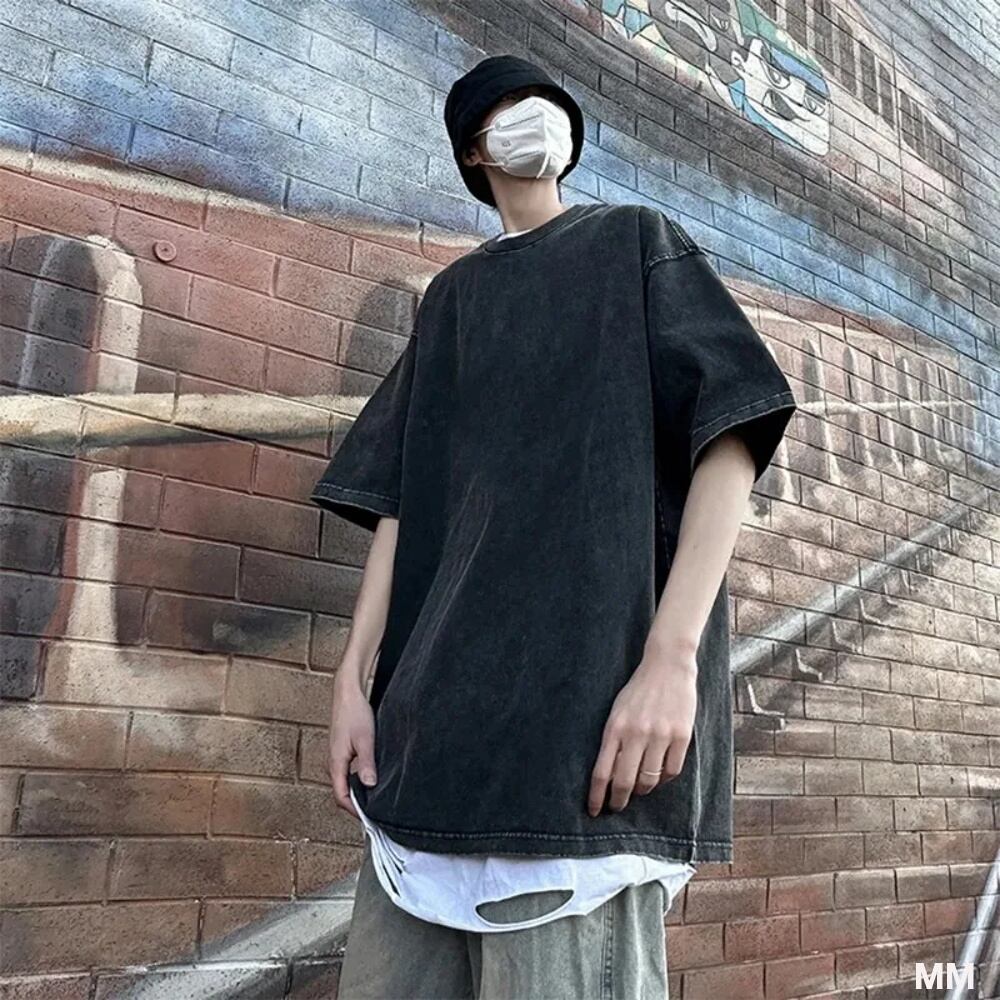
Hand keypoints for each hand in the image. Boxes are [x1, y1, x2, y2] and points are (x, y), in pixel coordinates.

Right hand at [328, 678, 377, 819]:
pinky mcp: (342, 751)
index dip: (354, 810)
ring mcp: (337, 757)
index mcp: (335, 763)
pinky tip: (370, 778)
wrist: (348, 693)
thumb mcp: (365, 740)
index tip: (369, 818)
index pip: (340, 797)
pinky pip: (347, 773)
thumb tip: (370, 785)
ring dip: (357, 792)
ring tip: (374, 798)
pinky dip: (357, 780)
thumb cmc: (354, 713)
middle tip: (374, 812)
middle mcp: (333, 763)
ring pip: (345, 782)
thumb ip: (367, 763)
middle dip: (356, 805)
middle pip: (341, 792)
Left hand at [587, 649, 696, 816]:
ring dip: (642, 790)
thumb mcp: (617, 712)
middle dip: (618, 800)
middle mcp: (636, 733)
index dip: (597, 796)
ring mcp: (660, 735)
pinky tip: (659, 776)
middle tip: (616, 807)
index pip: (601, 771)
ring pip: (649, 780)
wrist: (668, 666)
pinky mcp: (682, 735)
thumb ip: (613, 740)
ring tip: (639, 789)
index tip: (593, 810)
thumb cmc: (638, 691)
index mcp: (615, 727)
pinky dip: (664, 779)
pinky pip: (671, 771)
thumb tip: (610, 776)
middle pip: (624, 781)